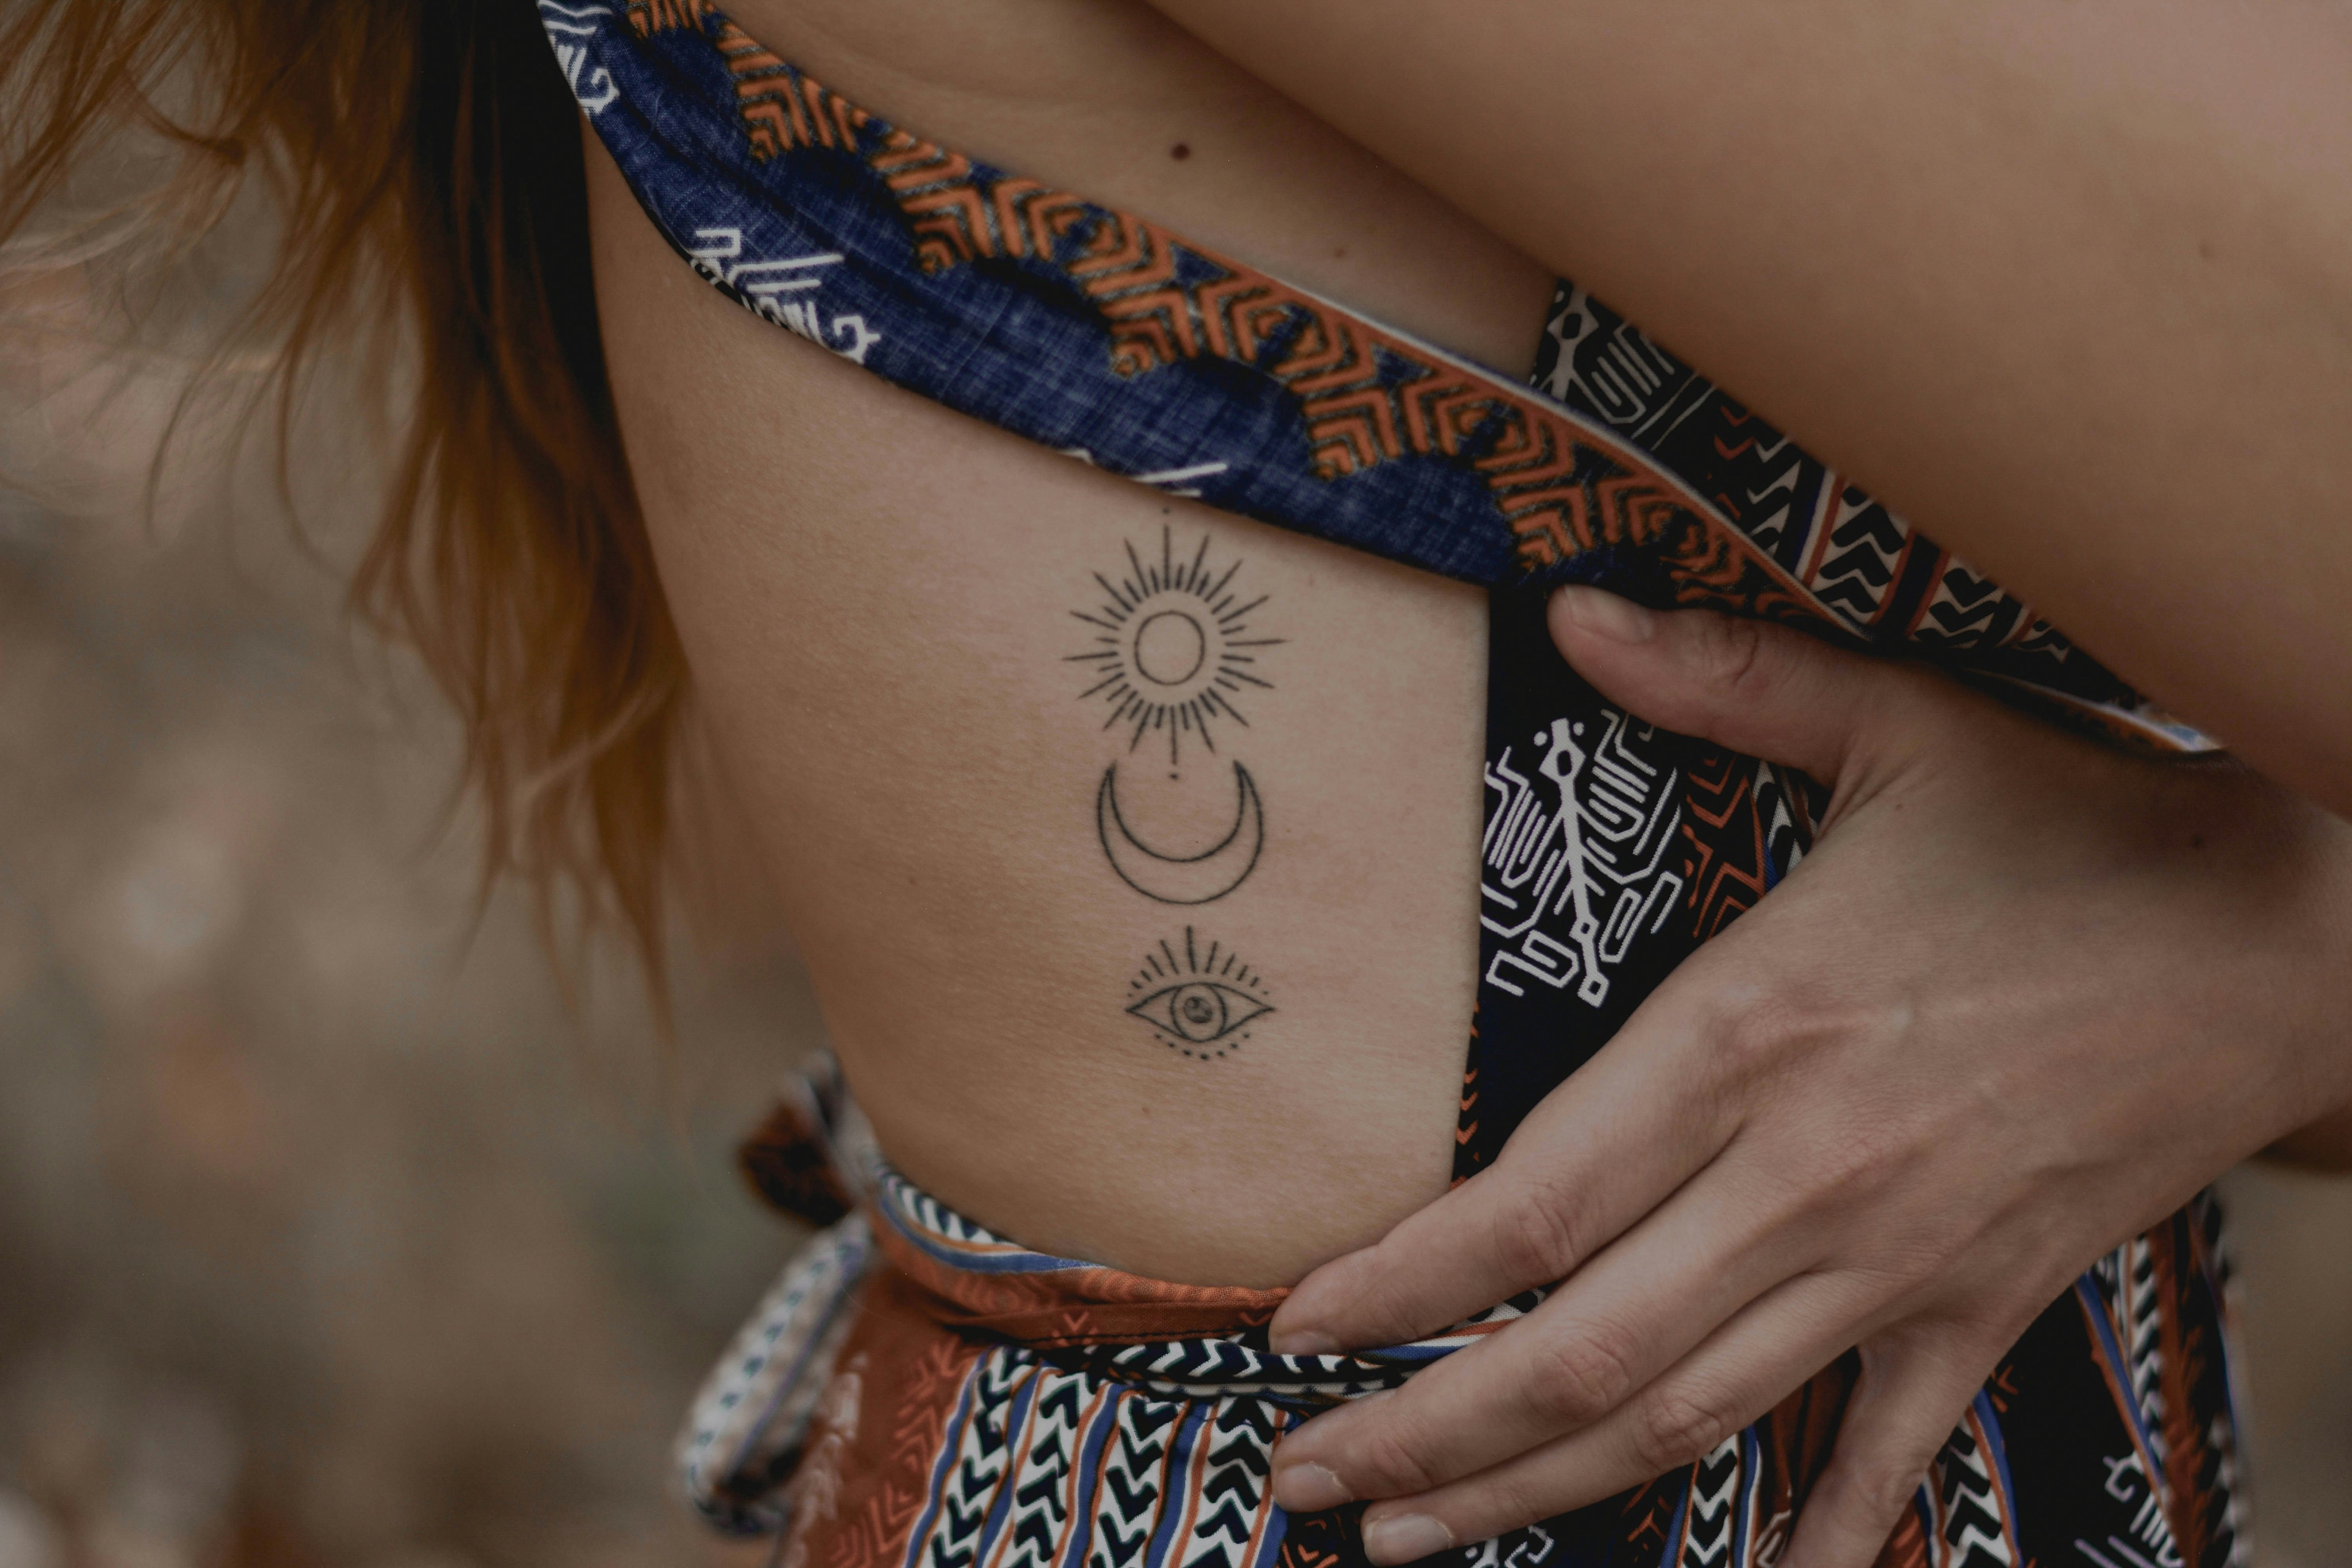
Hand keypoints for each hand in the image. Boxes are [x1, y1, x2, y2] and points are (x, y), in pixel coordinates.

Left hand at [1266, 587, 2351, 1565]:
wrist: (2292, 929)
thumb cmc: (2079, 822)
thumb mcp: (1895, 722)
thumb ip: (1721, 674)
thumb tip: (1571, 605)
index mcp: (1752, 1032)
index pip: (1533, 1202)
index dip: (1402, 1282)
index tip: (1298, 1328)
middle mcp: (1806, 1172)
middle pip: (1580, 1351)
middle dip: (1427, 1431)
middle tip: (1303, 1485)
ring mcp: (1899, 1260)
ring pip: (1689, 1418)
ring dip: (1540, 1493)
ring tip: (1415, 1540)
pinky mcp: (1988, 1306)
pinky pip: (1884, 1457)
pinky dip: (1808, 1539)